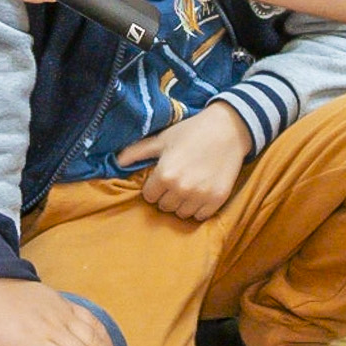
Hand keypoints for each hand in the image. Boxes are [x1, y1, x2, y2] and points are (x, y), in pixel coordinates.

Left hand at [115, 102, 249, 222]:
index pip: (149, 196)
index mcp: (165, 175)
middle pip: (164, 207)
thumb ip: (137, 152)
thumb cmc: (191, 132)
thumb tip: (116, 161)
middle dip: (167, 196)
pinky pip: (200, 216)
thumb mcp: (162, 139)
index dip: (154, 187)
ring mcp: (201, 196)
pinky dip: (198, 208)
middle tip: (176, 181)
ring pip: (181, 213)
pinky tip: (200, 192)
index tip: (163, 177)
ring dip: (182, 203)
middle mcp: (182, 188)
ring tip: (188, 187)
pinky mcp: (217, 200)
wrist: (228, 129)